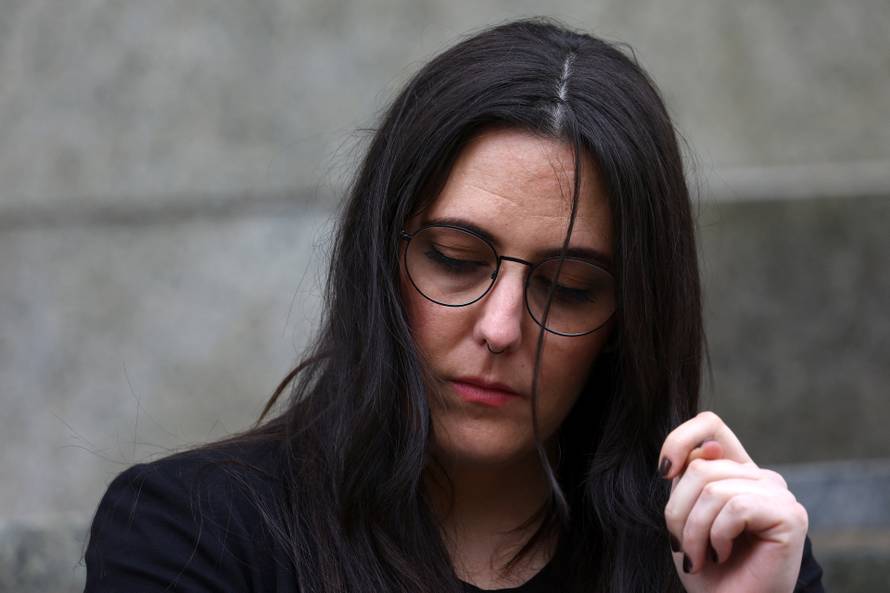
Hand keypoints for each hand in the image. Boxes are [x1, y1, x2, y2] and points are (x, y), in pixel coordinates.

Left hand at [659, 411, 808, 592]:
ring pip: (713, 488)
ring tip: (701, 556)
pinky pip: (735, 507)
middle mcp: (762, 477)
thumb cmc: (708, 566)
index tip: (664, 473)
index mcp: (736, 471)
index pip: (710, 424)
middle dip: (678, 511)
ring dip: (695, 530)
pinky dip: (717, 535)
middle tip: (684, 546)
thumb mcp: (686, 513)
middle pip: (701, 466)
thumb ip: (691, 478)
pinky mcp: (790, 515)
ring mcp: (779, 494)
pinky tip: (723, 554)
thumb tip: (707, 449)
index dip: (679, 439)